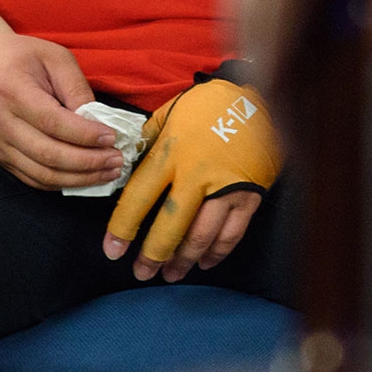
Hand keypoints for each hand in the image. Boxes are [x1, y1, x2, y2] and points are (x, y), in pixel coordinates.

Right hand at [0, 33, 120, 190]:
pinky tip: (85, 177)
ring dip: (79, 178)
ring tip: (108, 173)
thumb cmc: (22, 57)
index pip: (53, 122)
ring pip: (41, 173)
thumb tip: (99, 121)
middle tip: (117, 160)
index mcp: (12, 91)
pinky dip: (61, 183)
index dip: (85, 134)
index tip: (113, 137)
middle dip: (88, 162)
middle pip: (48, 154)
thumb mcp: (55, 58)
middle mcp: (0, 122)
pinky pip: (32, 178)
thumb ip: (77, 88)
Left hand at [103, 78, 282, 280]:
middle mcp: (196, 175)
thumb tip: (125, 162)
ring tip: (171, 273)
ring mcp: (225, 187)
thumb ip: (147, 139)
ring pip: (201, 235)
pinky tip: (204, 262)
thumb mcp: (170, 113)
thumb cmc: (209, 105)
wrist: (259, 98)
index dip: (122, 228)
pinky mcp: (249, 194)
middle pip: (170, 226)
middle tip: (142, 273)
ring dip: (184, 259)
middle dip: (153, 255)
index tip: (112, 250)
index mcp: (171, 154)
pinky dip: (217, 251)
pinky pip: (232, 232)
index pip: (139, 198)